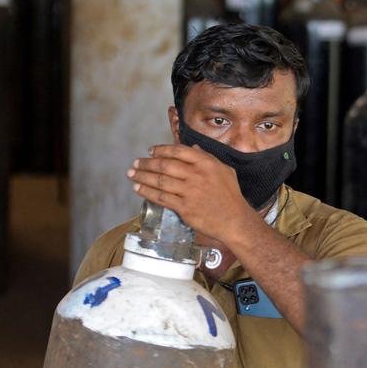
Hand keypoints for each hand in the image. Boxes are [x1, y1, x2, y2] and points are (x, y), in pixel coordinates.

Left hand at [127, 144, 258, 245]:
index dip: (161, 149)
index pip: (178, 151)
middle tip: (135, 162)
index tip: (150, 151)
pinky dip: (147, 192)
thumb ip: (207, 157)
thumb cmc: (231, 196)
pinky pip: (161, 197)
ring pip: (160, 181)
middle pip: (165, 165)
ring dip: (142, 176)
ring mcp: (189, 192)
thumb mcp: (224, 170)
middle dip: (146, 163)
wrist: (235, 220)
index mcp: (206, 163)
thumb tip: (193, 147)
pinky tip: (138, 189)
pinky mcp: (184, 208)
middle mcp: (196, 175)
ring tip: (132, 174)